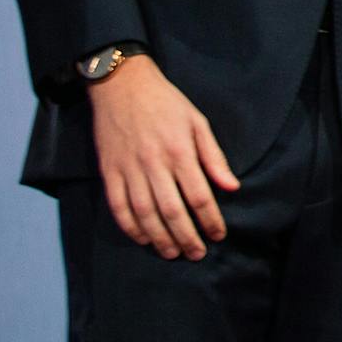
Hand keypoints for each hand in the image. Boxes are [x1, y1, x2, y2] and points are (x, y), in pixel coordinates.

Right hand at [88, 55, 239, 260]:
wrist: (122, 86)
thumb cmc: (167, 103)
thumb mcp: (198, 122)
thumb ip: (214, 157)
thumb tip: (232, 187)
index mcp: (180, 151)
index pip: (199, 195)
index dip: (210, 219)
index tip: (219, 235)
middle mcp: (154, 164)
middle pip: (172, 211)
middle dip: (187, 237)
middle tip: (197, 254)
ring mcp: (129, 169)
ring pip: (144, 214)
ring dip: (159, 238)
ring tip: (173, 253)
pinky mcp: (109, 172)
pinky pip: (118, 206)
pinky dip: (130, 226)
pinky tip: (143, 238)